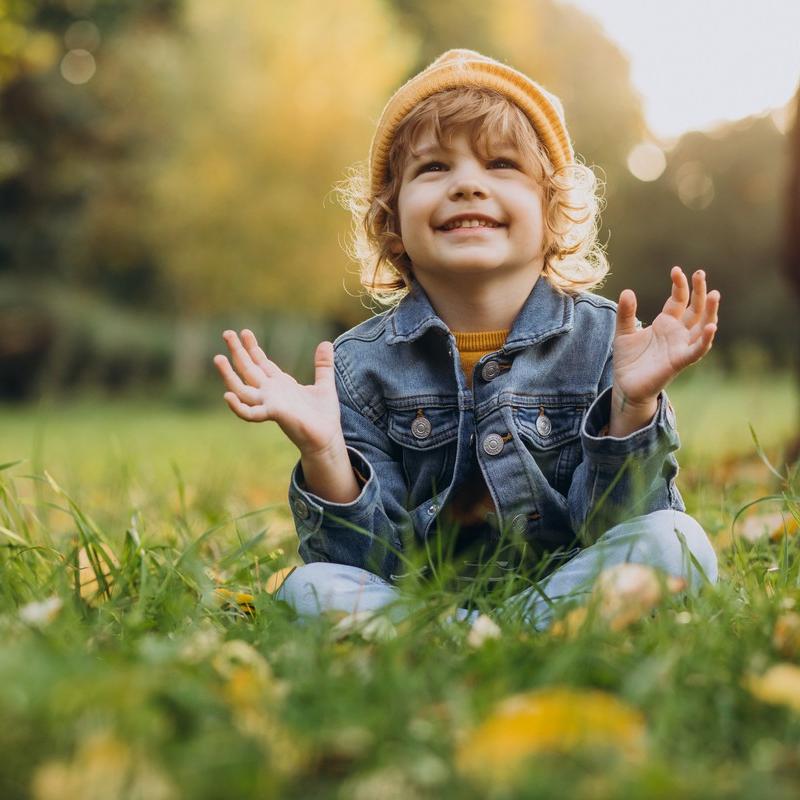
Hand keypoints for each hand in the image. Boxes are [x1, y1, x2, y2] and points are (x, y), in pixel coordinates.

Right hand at [213, 330, 344, 457]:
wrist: (327, 438)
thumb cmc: (323, 415)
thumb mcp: (325, 384)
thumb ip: (323, 364)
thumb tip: (326, 342)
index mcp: (281, 384)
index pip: (261, 363)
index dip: (252, 348)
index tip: (244, 332)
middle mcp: (271, 392)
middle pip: (249, 369)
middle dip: (238, 352)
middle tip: (226, 333)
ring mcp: (270, 403)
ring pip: (242, 388)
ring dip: (229, 374)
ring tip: (218, 358)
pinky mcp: (274, 414)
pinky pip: (251, 413)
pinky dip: (238, 406)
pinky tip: (228, 395)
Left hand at [613, 267, 719, 406]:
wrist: (626, 385)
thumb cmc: (629, 359)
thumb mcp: (623, 332)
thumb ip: (626, 313)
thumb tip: (627, 291)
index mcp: (666, 323)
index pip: (678, 299)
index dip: (679, 285)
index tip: (676, 270)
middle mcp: (678, 333)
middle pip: (695, 308)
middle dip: (700, 291)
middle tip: (700, 273)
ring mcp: (681, 346)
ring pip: (702, 326)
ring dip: (710, 311)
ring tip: (714, 294)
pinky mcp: (680, 361)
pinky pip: (697, 350)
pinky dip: (706, 339)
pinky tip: (711, 326)